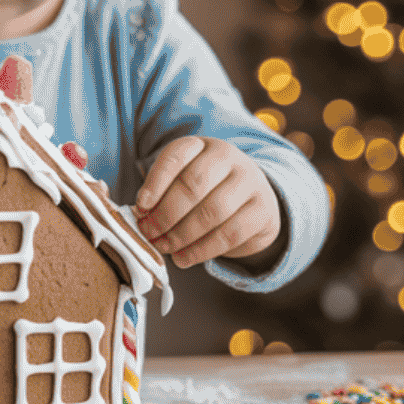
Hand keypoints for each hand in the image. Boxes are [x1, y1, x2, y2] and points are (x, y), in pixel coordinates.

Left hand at [133, 136, 282, 268]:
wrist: (252, 200)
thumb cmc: (206, 192)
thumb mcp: (183, 182)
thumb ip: (162, 195)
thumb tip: (141, 217)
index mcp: (202, 145)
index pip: (176, 155)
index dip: (155, 182)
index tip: (140, 207)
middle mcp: (228, 157)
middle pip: (193, 184)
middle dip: (166, 214)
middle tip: (150, 233)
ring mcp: (250, 181)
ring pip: (212, 211)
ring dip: (182, 235)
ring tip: (165, 247)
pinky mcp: (263, 210)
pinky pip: (229, 234)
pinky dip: (201, 250)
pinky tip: (183, 258)